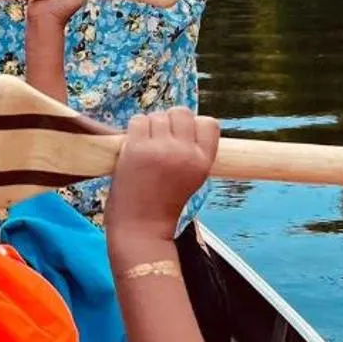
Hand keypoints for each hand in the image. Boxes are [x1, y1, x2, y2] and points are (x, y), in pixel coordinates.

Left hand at [107, 108, 220, 259]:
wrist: (141, 229)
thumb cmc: (163, 205)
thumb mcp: (191, 179)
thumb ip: (191, 153)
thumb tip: (179, 123)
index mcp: (203, 162)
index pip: (209, 123)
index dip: (194, 126)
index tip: (182, 138)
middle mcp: (186, 152)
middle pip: (182, 112)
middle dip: (170, 121)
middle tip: (160, 140)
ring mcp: (161, 149)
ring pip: (158, 115)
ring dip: (150, 127)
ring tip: (145, 147)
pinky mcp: (137, 149)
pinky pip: (138, 120)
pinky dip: (134, 129)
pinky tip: (133, 146)